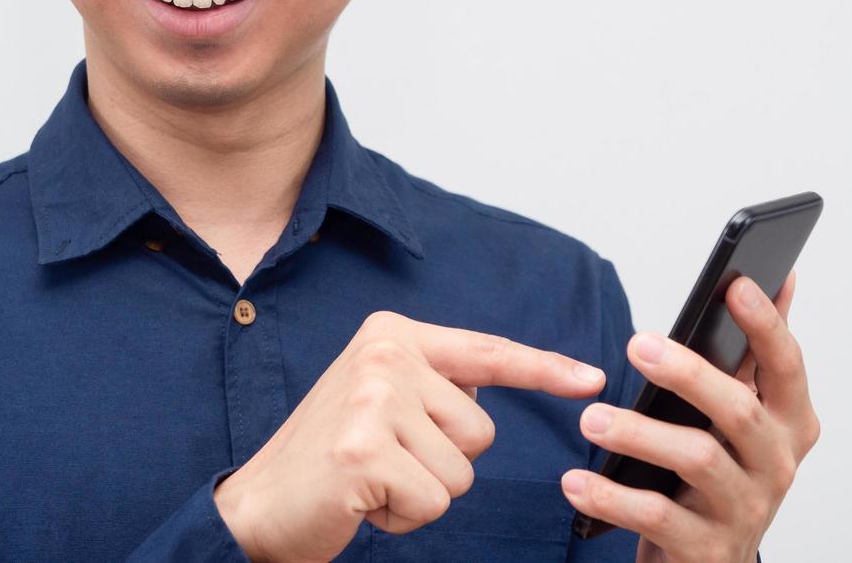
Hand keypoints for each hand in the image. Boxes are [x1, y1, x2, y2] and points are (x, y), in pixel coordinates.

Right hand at [213, 309, 606, 562]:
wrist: (260, 505)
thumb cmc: (332, 456)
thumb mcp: (382, 397)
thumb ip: (435, 384)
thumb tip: (493, 390)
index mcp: (392, 333)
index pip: (486, 351)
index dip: (544, 368)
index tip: (592, 378)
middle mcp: (384, 354)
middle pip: (480, 429)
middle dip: (441, 461)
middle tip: (383, 459)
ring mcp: (373, 400)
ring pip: (462, 471)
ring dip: (423, 492)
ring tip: (372, 479)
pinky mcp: (365, 451)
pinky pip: (434, 501)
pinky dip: (403, 518)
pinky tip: (362, 501)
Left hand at [561, 270, 819, 562]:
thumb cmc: (726, 473)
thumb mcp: (747, 413)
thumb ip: (759, 351)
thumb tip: (781, 276)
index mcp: (790, 422)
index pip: (786, 366)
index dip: (765, 326)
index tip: (734, 285)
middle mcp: (777, 465)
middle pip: (739, 411)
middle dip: (688, 373)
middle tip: (635, 344)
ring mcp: (746, 510)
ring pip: (697, 460)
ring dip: (638, 434)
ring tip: (591, 419)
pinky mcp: (709, 550)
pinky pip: (658, 518)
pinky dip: (612, 497)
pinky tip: (577, 481)